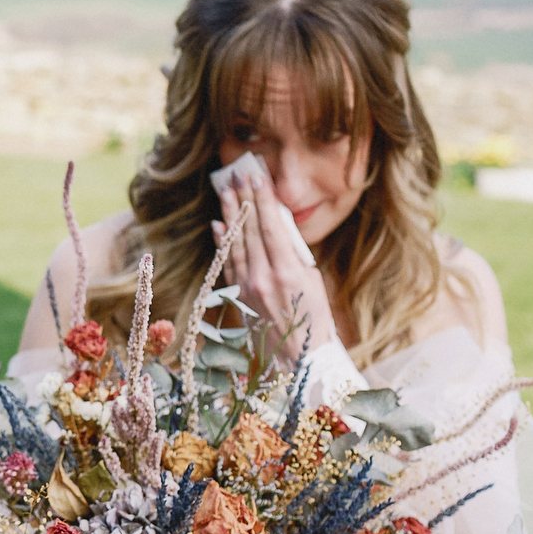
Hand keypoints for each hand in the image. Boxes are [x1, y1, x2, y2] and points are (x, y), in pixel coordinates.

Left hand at [210, 172, 336, 361]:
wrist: (299, 358)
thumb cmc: (314, 318)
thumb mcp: (312, 281)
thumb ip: (294, 254)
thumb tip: (279, 227)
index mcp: (287, 272)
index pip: (272, 227)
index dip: (263, 200)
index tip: (258, 178)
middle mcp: (263, 278)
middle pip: (251, 231)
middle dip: (243, 200)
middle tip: (236, 175)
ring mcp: (247, 288)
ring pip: (236, 244)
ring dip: (229, 215)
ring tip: (225, 191)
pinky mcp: (238, 297)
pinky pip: (228, 264)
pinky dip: (223, 243)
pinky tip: (218, 225)